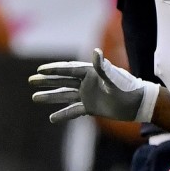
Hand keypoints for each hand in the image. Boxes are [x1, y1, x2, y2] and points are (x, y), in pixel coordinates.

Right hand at [29, 48, 159, 123]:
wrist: (137, 104)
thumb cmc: (127, 87)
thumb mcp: (114, 78)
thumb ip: (102, 67)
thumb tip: (95, 51)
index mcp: (90, 72)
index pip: (68, 69)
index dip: (54, 69)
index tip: (40, 70)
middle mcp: (86, 82)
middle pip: (62, 81)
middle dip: (47, 81)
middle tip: (31, 81)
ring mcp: (87, 95)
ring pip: (65, 95)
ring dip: (51, 97)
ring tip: (35, 97)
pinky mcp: (91, 107)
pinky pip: (73, 111)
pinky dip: (63, 114)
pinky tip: (52, 118)